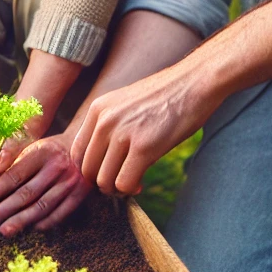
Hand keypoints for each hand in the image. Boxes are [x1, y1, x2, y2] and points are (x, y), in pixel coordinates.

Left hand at [0, 133, 91, 235]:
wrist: (83, 146)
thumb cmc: (47, 150)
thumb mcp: (31, 148)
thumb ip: (9, 166)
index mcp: (41, 152)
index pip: (15, 175)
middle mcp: (57, 167)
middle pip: (26, 193)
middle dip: (2, 210)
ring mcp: (70, 182)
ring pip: (42, 206)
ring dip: (20, 221)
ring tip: (1, 231)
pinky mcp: (80, 194)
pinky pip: (59, 214)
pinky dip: (43, 223)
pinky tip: (28, 229)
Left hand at [70, 61, 216, 195]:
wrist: (194, 82)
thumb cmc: (165, 95)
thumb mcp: (126, 103)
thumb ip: (109, 125)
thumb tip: (100, 159)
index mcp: (98, 108)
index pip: (77, 152)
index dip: (91, 169)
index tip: (107, 170)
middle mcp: (104, 120)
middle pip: (87, 170)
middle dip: (103, 182)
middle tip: (121, 180)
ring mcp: (123, 133)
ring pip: (103, 181)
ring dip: (117, 188)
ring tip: (132, 181)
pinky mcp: (144, 147)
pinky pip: (124, 183)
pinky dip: (131, 189)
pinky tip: (141, 181)